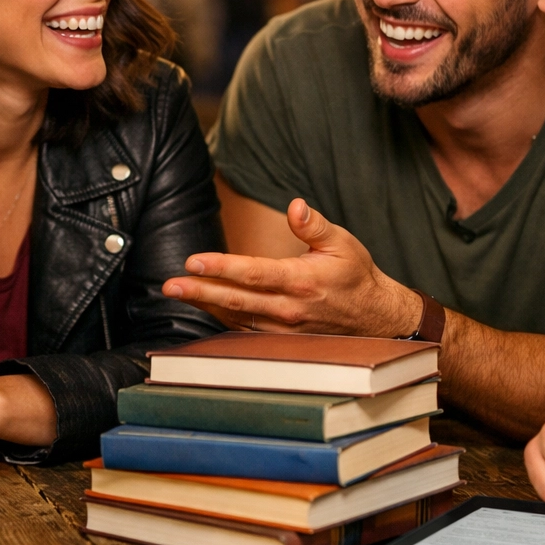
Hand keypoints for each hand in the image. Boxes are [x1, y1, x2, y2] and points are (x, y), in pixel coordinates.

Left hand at [162, 199, 422, 337]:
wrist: (374, 317)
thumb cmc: (355, 275)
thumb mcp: (342, 242)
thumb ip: (314, 225)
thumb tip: (295, 206)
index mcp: (302, 281)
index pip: (254, 273)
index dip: (222, 267)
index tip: (194, 261)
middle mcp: (290, 308)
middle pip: (236, 300)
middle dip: (200, 291)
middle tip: (170, 285)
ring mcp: (284, 328)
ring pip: (236, 318)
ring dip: (205, 305)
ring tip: (178, 292)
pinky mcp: (282, 338)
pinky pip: (245, 330)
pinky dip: (222, 319)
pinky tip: (204, 306)